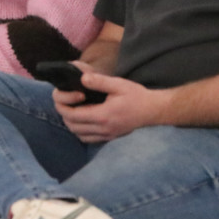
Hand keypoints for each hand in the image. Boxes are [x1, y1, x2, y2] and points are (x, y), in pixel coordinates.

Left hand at [53, 69, 168, 142]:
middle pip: (73, 127)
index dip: (64, 106)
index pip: (73, 116)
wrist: (153, 110)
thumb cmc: (136, 96)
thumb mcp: (118, 84)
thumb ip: (99, 81)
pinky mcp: (111, 137)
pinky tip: (84, 120)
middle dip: (65, 115)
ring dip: (72, 124)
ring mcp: (107, 135)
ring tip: (74, 110)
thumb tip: (82, 79)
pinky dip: (81, 131)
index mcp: (103, 115)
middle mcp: (103, 129)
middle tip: (67, 102)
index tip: (67, 96)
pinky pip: (89, 139)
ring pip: (79, 135)